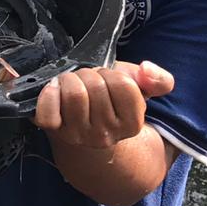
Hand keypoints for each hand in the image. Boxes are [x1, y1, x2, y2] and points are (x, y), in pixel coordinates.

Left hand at [34, 61, 173, 150]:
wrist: (87, 125)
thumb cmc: (110, 100)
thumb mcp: (139, 88)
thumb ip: (158, 79)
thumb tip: (146, 69)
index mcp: (131, 124)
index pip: (123, 84)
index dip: (113, 74)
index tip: (108, 79)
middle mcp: (106, 135)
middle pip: (95, 85)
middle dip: (90, 73)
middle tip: (88, 80)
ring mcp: (78, 135)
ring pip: (74, 93)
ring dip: (70, 79)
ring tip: (73, 83)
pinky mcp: (55, 131)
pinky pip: (48, 113)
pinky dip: (49, 95)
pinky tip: (54, 88)